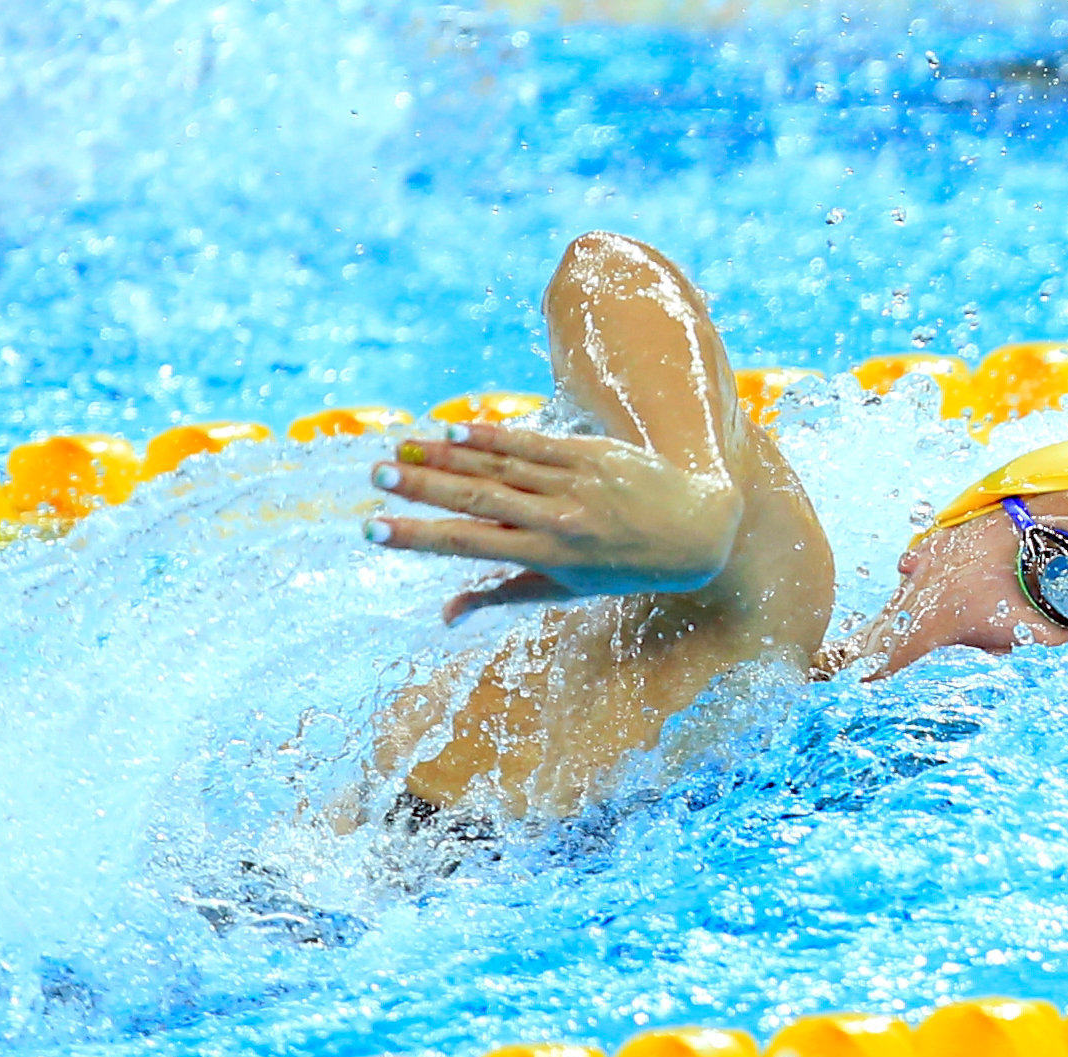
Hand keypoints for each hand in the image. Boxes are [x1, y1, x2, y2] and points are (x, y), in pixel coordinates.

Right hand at [366, 423, 743, 609]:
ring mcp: (574, 482)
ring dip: (445, 457)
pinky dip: (492, 436)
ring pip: (499, 467)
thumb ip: (503, 595)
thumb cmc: (622, 566)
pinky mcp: (590, 452)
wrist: (694, 529)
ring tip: (400, 448)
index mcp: (548, 557)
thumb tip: (446, 615)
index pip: (470, 546)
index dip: (419, 537)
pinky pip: (532, 442)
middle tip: (375, 477)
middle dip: (422, 489)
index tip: (374, 529)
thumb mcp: (566, 590)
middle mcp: (558, 519)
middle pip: (477, 500)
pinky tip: (455, 431)